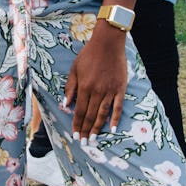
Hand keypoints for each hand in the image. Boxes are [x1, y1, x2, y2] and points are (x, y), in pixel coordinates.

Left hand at [63, 22, 127, 139]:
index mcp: (84, 87)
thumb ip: (70, 88)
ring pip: (102, 114)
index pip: (79, 111)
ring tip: (94, 139)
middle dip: (86, 130)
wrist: (108, 43)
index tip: (75, 135)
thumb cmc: (89, 55)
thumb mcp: (74, 69)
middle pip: (90, 115)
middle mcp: (96, 91)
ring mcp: (109, 90)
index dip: (76, 124)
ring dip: (98, 127)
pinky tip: (113, 128)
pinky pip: (118, 106)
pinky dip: (116, 118)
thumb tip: (65, 104)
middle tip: (84, 142)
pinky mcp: (120, 88)